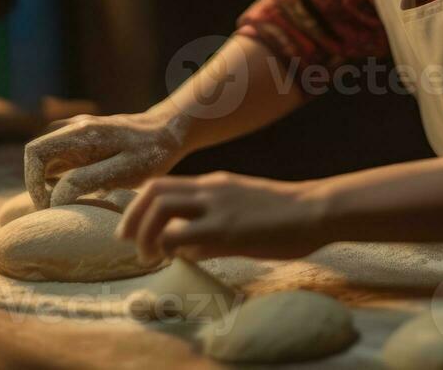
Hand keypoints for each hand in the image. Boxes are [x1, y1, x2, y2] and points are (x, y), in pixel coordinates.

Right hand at [23, 110, 188, 210]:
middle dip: (38, 183)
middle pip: (37, 154)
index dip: (32, 181)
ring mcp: (78, 131)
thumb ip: (88, 180)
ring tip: (66, 202)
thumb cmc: (151, 153)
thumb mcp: (124, 171)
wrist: (170, 131)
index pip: (35, 152)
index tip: (47, 205)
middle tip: (54, 208)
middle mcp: (75, 127)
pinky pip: (61, 156)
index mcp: (81, 133)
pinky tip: (78, 191)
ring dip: (48, 180)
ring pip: (48, 156)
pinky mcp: (85, 139)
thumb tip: (56, 197)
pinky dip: (60, 175)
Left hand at [115, 171, 330, 264]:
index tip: (133, 225)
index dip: (140, 204)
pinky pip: (182, 234)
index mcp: (214, 183)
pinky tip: (177, 259)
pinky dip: (169, 246)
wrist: (315, 209)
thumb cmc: (285, 214)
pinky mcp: (227, 229)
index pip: (163, 184)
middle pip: (153, 191)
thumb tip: (189, 244)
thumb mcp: (243, 204)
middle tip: (127, 241)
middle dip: (132, 216)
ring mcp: (217, 207)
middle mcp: (210, 189)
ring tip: (148, 255)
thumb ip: (214, 217)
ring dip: (145, 233)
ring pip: (160, 208)